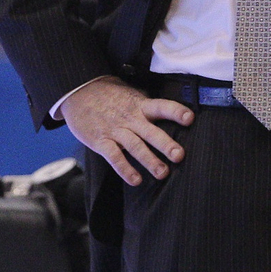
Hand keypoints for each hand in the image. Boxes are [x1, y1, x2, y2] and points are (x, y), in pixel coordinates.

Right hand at [60, 76, 193, 185]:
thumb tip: (172, 114)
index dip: (176, 111)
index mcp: (140, 104)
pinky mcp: (101, 141)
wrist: (79, 91)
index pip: (162, 106)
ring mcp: (116, 130)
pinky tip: (136, 180)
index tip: (190, 118)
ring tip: (163, 173)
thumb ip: (148, 106)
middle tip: (180, 156)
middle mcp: (130, 117)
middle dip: (166, 144)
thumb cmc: (110, 95)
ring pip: (135, 146)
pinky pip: (114, 157)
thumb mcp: (131, 94)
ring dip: (149, 160)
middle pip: (151, 131)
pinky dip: (125, 169)